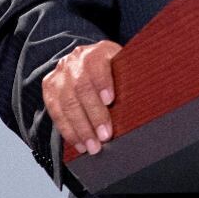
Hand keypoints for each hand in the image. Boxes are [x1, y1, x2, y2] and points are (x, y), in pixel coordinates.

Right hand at [42, 40, 121, 155]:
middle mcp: (75, 60)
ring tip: (92, 146)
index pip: (97, 65)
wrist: (86, 61)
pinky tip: (78, 144)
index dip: (103, 83)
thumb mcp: (124, 66)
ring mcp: (60, 74)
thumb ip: (130, 77)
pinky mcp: (49, 88)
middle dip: (94, 115)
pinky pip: (56, 112)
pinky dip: (68, 131)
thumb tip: (149, 96)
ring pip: (67, 104)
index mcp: (98, 51)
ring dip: (80, 129)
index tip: (110, 100)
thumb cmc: (114, 70)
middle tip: (105, 136)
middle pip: (82, 88)